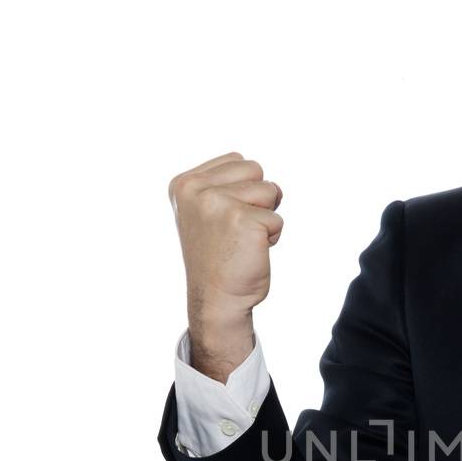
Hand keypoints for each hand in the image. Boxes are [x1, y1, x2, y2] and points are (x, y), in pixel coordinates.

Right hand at [168, 151, 283, 378]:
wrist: (216, 300)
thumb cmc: (217, 257)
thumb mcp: (206, 211)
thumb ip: (223, 184)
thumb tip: (260, 174)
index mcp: (183, 183)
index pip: (238, 161)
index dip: (242, 191)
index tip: (223, 221)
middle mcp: (196, 189)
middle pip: (255, 169)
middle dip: (257, 199)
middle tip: (236, 230)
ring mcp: (218, 203)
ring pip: (270, 190)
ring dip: (265, 218)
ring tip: (243, 240)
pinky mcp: (243, 220)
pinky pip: (278, 218)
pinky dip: (272, 237)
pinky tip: (250, 252)